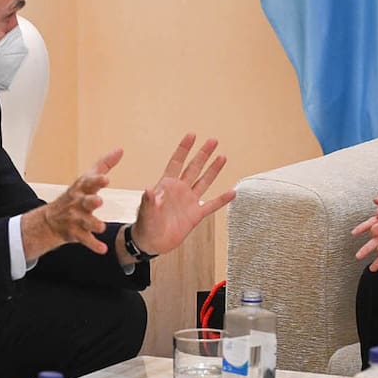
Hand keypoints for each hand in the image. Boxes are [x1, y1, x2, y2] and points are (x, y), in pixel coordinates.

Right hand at [28, 148, 123, 255]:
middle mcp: (78, 203)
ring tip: (101, 227)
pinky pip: (85, 240)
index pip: (89, 183)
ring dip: (93, 224)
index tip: (106, 178)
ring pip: (85, 222)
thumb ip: (105, 164)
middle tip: (99, 201)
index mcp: (82, 188)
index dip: (96, 181)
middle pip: (85, 201)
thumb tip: (120, 149)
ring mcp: (76, 219)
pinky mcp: (76, 234)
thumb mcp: (86, 178)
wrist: (50, 220)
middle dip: (91, 201)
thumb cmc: (75, 195)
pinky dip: (93, 245)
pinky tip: (103, 249)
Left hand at [128, 134, 235, 256]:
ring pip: (204, 182)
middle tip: (213, 140)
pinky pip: (211, 205)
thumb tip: (148, 191)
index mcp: (166, 185)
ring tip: (222, 157)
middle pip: (194, 167)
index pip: (176, 162)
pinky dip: (222, 199)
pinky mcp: (195, 215)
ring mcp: (189, 201)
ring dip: (213, 170)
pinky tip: (232, 192)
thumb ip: (149, 202)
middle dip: (203, 154)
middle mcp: (180, 190)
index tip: (191, 135)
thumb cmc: (145, 225)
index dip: (183, 149)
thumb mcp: (145, 213)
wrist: (151, 242)